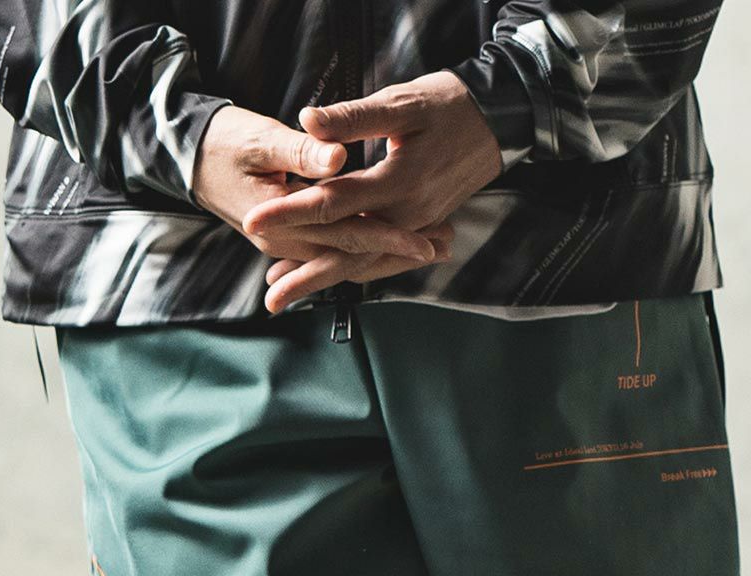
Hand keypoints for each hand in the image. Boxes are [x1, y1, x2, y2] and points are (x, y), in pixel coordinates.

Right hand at [192, 104, 446, 271]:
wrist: (185, 156)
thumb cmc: (222, 140)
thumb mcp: (261, 138)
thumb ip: (302, 152)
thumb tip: (337, 159)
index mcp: (282, 223)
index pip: (346, 234)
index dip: (389, 237)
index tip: (427, 238)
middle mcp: (287, 243)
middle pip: (353, 254)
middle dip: (399, 253)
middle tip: (447, 245)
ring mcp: (288, 244)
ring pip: (346, 256)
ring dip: (389, 253)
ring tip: (435, 245)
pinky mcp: (291, 236)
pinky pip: (333, 250)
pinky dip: (365, 248)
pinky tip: (393, 244)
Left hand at [244, 72, 502, 310]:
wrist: (497, 124)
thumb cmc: (448, 106)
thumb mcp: (402, 103)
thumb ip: (354, 117)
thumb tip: (308, 122)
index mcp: (396, 183)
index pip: (331, 204)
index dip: (290, 214)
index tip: (253, 222)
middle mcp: (405, 216)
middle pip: (347, 254)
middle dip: (305, 276)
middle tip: (269, 298)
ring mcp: (414, 227)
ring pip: (364, 263)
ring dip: (324, 278)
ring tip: (286, 289)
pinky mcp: (419, 229)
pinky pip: (382, 260)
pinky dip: (352, 270)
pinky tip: (327, 272)